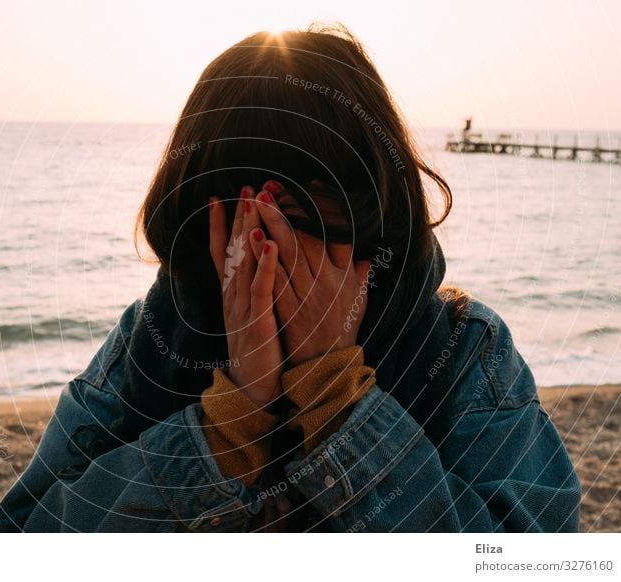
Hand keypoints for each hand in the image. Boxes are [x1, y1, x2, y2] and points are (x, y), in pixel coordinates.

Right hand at [209, 187, 282, 406]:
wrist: (252, 390)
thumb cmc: (259, 352)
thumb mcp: (256, 316)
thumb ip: (259, 291)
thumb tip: (264, 269)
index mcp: (233, 294)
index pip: (223, 252)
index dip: (222, 225)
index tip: (221, 198)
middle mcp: (232, 296)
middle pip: (234, 249)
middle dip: (240, 216)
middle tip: (245, 187)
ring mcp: (242, 308)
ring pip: (244, 262)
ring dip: (249, 231)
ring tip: (253, 203)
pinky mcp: (257, 321)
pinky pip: (261, 289)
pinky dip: (265, 265)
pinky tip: (271, 244)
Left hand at [251, 181, 371, 367]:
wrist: (325, 368)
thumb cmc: (340, 330)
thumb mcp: (358, 300)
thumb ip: (361, 271)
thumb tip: (368, 244)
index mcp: (345, 276)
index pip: (336, 232)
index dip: (323, 205)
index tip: (310, 182)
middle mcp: (328, 283)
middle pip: (308, 237)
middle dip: (288, 208)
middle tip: (270, 185)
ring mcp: (308, 296)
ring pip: (289, 252)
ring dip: (272, 223)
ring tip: (256, 200)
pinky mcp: (288, 310)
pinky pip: (274, 277)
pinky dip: (263, 256)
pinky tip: (251, 236)